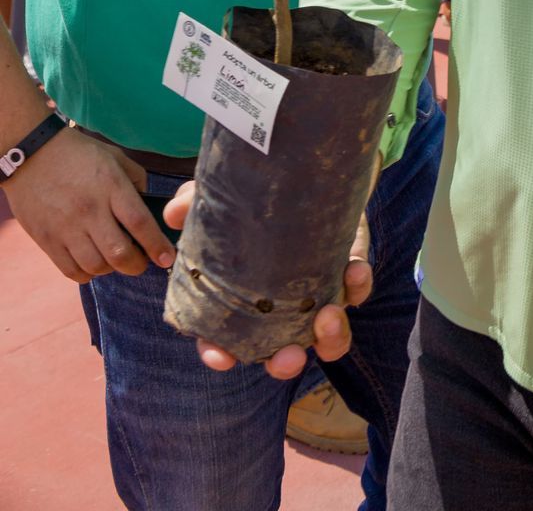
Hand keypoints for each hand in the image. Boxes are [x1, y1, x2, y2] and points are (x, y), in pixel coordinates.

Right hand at [6, 126, 175, 280]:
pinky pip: (70, 270)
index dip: (157, 245)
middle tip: (141, 263)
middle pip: (119, 253)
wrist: (33, 155)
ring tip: (114, 260)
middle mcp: (90, 210)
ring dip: (111, 269)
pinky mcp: (47, 239)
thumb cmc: (80, 154)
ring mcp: (66, 227)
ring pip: (96, 266)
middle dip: (137, 265)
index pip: (140, 223)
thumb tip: (149, 206)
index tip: (167, 258)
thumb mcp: (115, 158)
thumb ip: (136, 181)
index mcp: (111, 186)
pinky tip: (92, 262)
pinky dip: (86, 274)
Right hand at [163, 182, 373, 378]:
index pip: (224, 340)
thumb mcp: (226, 195)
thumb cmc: (257, 196)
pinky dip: (357, 285)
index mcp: (242, 301)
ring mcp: (316, 295)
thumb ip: (198, 202)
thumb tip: (175, 211)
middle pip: (281, 353)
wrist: (309, 172)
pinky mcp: (347, 274)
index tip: (221, 356)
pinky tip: (355, 268)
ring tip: (328, 315)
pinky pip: (356, 290)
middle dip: (284, 362)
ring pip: (328, 336)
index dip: (218, 353)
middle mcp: (281, 308)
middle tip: (287, 355)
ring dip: (330, 336)